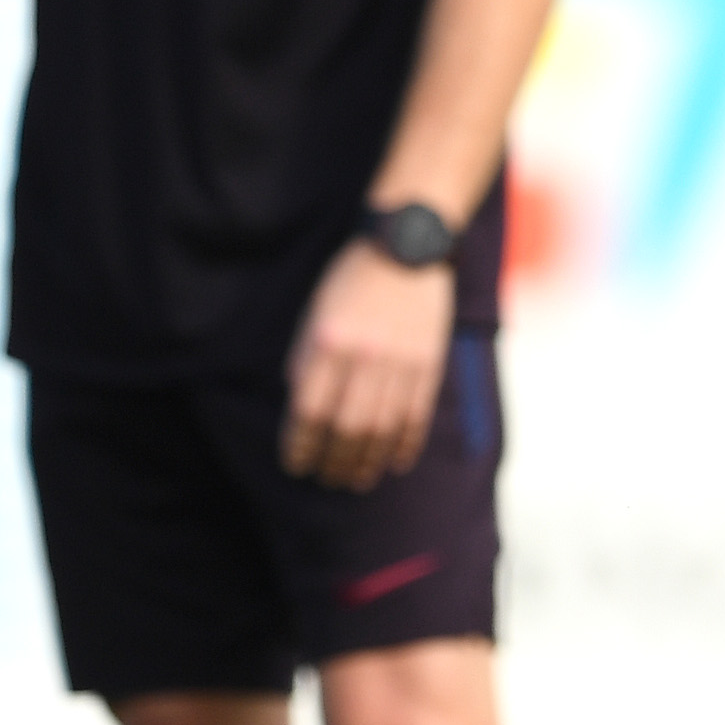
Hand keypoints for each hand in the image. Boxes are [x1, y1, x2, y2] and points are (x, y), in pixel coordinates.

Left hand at [280, 238, 453, 492]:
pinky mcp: (429, 364)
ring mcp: (400, 362)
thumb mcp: (315, 312)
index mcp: (328, 341)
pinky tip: (393, 462)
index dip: (300, 445)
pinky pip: (416, 416)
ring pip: (381, 429)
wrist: (407, 245)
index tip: (295, 465)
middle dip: (334, 462)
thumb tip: (302, 408)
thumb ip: (305, 359)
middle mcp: (363, 355)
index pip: (309, 410)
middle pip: (346, 428)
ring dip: (367, 462)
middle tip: (328, 478)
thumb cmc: (352, 278)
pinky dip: (404, 445)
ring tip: (357, 479)